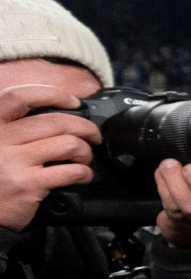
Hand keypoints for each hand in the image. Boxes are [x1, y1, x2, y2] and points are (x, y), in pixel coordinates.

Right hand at [0, 84, 99, 230]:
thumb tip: (58, 113)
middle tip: (93, 136)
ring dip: (86, 151)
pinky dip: (84, 173)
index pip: (20, 96)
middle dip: (85, 127)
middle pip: (56, 121)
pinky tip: (82, 176)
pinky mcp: (27, 184)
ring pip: (68, 144)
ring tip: (84, 158)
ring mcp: (12, 162)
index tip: (73, 102)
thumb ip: (16, 129)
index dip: (52, 94)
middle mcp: (0, 139)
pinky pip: (70, 171)